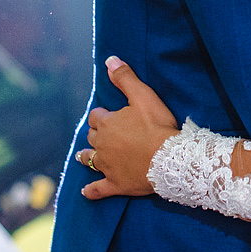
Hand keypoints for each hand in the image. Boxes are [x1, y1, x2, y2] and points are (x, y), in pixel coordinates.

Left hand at [78, 56, 179, 199]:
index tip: (108, 113)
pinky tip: (86, 192)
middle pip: (93, 136)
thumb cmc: (157, 126)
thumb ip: (125, 78)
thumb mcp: (143, 96)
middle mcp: (102, 145)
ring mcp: (106, 166)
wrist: (168, 159)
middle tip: (102, 132)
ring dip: (85, 157)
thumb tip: (110, 59)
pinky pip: (98, 189)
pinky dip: (91, 191)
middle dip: (96, 133)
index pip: (97, 116)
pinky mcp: (114, 184)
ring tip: (82, 156)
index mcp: (107, 124)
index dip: (102, 114)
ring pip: (90, 160)